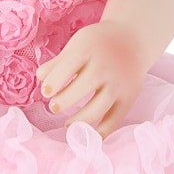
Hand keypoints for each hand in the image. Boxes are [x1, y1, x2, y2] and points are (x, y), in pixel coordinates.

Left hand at [37, 21, 147, 138]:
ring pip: (99, 106)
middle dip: (65, 100)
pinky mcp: (129, 96)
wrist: (132, 39)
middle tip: (53, 107)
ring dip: (81, 120)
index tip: (45, 92)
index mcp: (89, 48)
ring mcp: (119, 82)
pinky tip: (88, 134)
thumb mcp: (77, 43)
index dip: (55, 81)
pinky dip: (102, 131)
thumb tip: (40, 78)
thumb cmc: (97, 43)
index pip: (69, 65)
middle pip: (84, 86)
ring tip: (67, 124)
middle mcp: (105, 66)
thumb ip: (59, 62)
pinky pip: (116, 118)